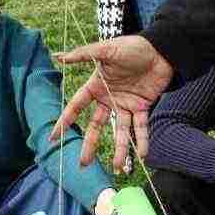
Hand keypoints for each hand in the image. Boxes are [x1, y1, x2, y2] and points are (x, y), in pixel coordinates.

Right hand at [51, 36, 174, 170]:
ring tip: (118, 167)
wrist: (160, 49)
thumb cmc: (131, 47)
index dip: (65, 121)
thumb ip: (83, 55)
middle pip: (96, 126)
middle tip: (83, 164)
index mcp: (96, 86)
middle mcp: (109, 98)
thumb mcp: (106, 50)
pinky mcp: (143, 106)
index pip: (76, 106)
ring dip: (120, 149)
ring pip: (120, 131)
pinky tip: (142, 155)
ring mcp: (125, 104)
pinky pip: (141, 126)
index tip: (54, 138)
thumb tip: (58, 56)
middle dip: (90, 145)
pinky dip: (142, 140)